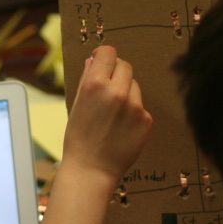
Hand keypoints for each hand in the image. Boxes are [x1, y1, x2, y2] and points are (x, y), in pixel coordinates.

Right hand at [63, 45, 151, 183]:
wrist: (92, 170)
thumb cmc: (79, 138)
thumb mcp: (76, 105)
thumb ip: (87, 79)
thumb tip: (93, 59)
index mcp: (94, 84)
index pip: (108, 53)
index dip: (104, 56)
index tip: (102, 61)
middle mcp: (117, 91)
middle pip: (125, 66)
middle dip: (116, 72)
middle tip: (107, 88)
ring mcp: (135, 106)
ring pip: (134, 86)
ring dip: (125, 92)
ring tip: (112, 115)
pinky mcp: (146, 120)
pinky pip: (141, 106)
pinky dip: (133, 112)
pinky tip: (121, 128)